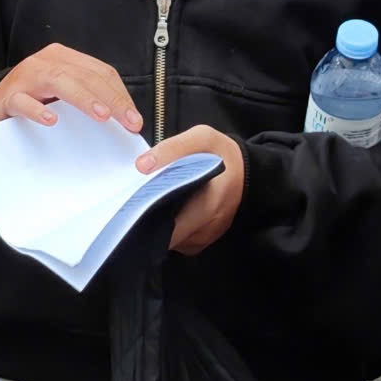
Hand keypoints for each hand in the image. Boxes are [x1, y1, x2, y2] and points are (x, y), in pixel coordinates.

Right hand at [0, 44, 143, 130]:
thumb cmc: (33, 100)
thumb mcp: (63, 94)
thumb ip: (87, 98)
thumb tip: (123, 118)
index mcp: (63, 58)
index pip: (100, 71)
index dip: (120, 94)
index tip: (135, 119)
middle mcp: (46, 62)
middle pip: (85, 76)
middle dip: (111, 99)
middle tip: (128, 122)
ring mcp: (26, 77)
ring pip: (59, 81)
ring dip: (84, 98)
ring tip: (102, 116)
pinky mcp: (8, 97)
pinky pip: (24, 101)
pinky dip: (38, 110)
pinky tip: (51, 120)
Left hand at [137, 126, 243, 254]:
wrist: (248, 172)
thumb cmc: (222, 154)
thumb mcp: (202, 138)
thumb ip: (173, 149)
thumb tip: (142, 166)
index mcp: (208, 204)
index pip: (170, 227)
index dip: (147, 218)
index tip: (132, 205)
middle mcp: (207, 228)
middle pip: (167, 237)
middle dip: (148, 223)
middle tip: (134, 204)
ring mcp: (205, 238)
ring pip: (172, 240)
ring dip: (158, 226)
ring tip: (149, 204)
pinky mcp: (203, 241)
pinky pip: (179, 241)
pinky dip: (169, 229)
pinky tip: (165, 211)